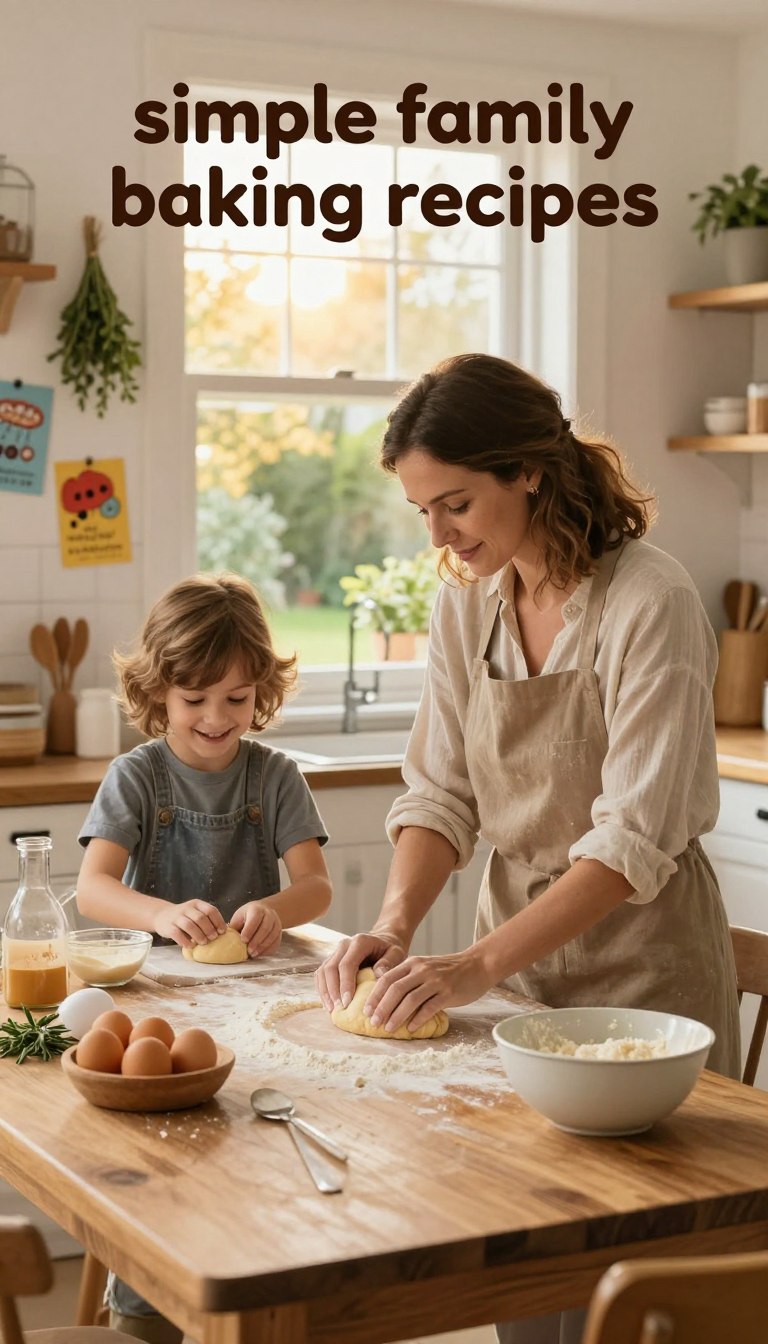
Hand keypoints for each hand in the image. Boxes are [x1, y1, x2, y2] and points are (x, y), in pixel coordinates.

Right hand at [153, 900, 226, 948]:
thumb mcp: (196, 913)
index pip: (211, 910)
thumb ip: (206, 919)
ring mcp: (176, 917)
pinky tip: (191, 946)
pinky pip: (177, 934)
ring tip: (204, 943)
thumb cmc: (185, 918)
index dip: (218, 921)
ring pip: (189, 925)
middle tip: (214, 938)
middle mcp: (187, 908)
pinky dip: (185, 941)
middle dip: (209, 929)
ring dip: (198, 935)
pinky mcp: (168, 926)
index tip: (222, 931)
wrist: (162, 916)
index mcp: (196, 904)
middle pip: (200, 918)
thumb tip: (222, 932)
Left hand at [230, 902, 281, 956]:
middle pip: (265, 928)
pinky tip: (260, 954)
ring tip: (253, 954)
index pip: (254, 919)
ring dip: (262, 947)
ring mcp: (276, 922)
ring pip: (272, 935)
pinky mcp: (279, 931)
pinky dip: (268, 949)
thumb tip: (225, 941)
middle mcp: (269, 914)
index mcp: (256, 909)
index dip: (249, 930)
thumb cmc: (247, 916)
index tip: (243, 940)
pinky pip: (276, 941)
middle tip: (248, 951)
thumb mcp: (239, 917)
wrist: (263, 910)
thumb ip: (234, 928)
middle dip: (256, 941)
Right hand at [315, 932, 407, 1011]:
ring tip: (332, 1009)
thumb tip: (378, 974)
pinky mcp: (331, 960)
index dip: (345, 984)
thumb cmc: (390, 950)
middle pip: (330, 968)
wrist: (383, 941)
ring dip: (325, 992)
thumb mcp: (396, 953)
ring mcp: (335, 952)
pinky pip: (320, 975)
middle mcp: (344, 945)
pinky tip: (328, 1004)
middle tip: (339, 1009)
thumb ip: (389, 962)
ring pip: (322, 972)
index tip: (347, 1003)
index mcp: (359, 942)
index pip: (346, 964)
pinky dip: (322, 990)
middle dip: (333, 990)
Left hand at [363, 950, 494, 1033]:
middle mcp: (422, 970)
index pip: (386, 978)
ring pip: (410, 1000)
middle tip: (374, 1023)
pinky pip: (429, 1008)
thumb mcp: (425, 968)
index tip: (366, 1011)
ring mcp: (436, 981)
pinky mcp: (449, 993)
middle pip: (395, 989)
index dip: (374, 996)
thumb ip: (408, 978)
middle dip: (382, 1007)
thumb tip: (386, 1000)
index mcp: (413, 963)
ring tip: (389, 1029)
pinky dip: (418, 1019)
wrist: (478, 965)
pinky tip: (411, 1029)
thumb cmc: (449, 970)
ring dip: (397, 1016)